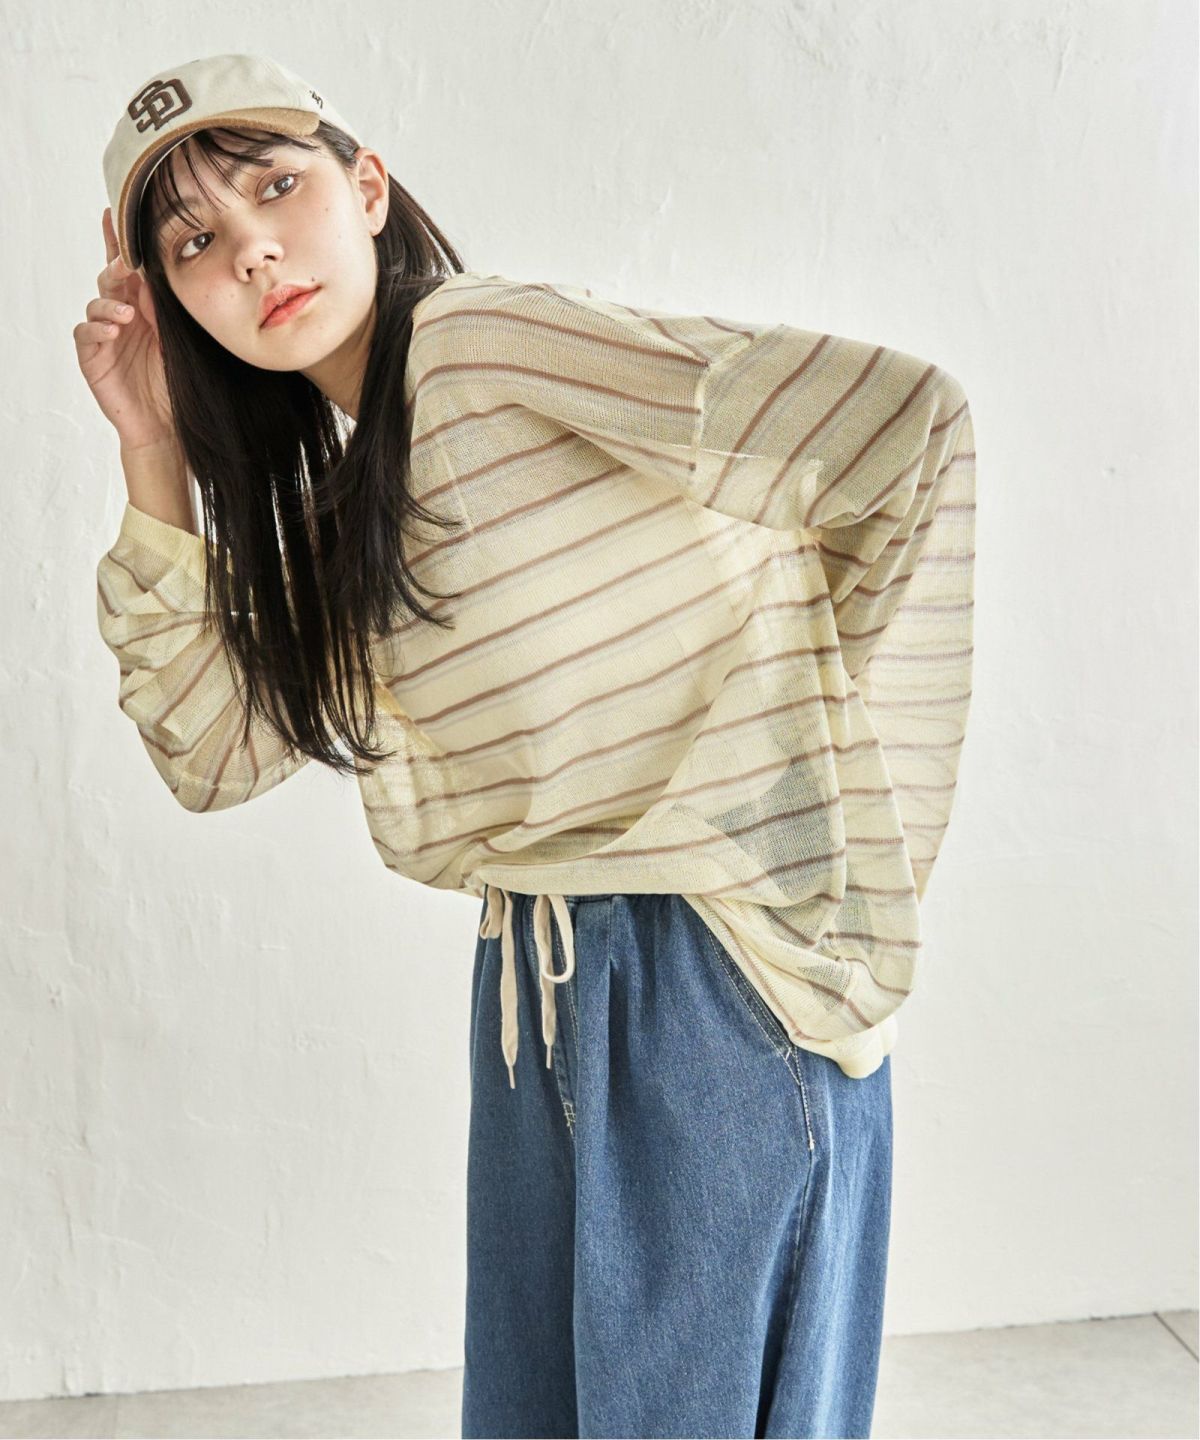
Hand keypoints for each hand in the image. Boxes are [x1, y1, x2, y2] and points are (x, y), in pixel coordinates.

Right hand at [73, 207, 176, 450]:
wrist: (168, 425)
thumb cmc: (178, 384)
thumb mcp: (179, 340)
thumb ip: (166, 309)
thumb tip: (155, 277)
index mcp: (144, 306)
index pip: (130, 269)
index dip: (120, 242)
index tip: (115, 213)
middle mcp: (122, 315)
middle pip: (111, 279)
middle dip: (116, 268)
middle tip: (127, 264)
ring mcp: (105, 335)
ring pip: (96, 303)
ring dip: (109, 304)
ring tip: (126, 315)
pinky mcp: (93, 357)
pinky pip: (86, 334)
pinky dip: (97, 328)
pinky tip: (113, 330)